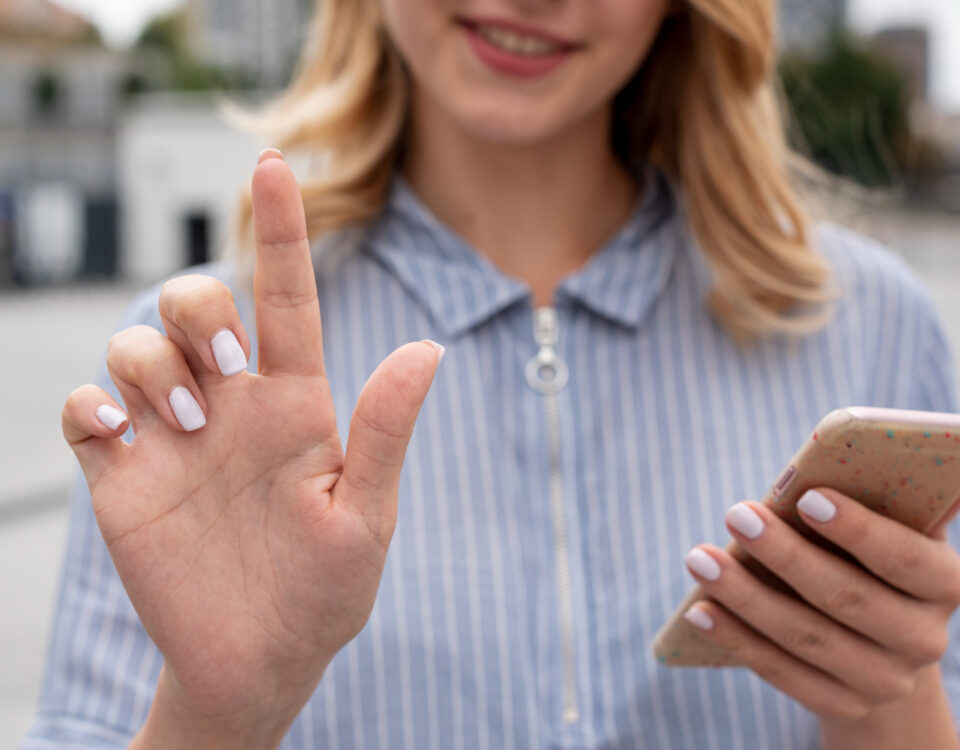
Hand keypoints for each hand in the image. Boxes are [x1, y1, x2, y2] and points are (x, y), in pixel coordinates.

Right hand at [61, 151, 443, 746]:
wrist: (259, 658)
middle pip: (194, 301)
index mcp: (294, 402)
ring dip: (152, 367)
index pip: (286, 298)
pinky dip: (90, 408)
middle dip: (198, 307)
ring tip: (189, 432)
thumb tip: (430, 349)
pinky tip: (116, 439)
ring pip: (135, 345)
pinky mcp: (121, 473)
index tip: (276, 165)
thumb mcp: (365, 515)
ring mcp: (172, 435)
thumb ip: (384, 431)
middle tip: (226, 367)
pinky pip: (83, 410)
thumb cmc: (325, 589)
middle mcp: (230, 404)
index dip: (281, 231)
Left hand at [681, 487, 959, 720]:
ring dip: (745, 595)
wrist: (880, 639)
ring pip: (806, 636)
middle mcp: (924, 639)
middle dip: (784, 555)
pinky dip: (737, 638)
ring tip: (699, 558)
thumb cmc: (868, 555)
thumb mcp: (884, 525)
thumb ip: (869, 499)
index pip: (906, 559)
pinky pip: (782, 672)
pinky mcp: (842, 704)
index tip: (806, 497)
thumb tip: (825, 459)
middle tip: (736, 514)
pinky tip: (700, 609)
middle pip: (846, 598)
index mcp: (945, 583)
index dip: (859, 530)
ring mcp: (884, 680)